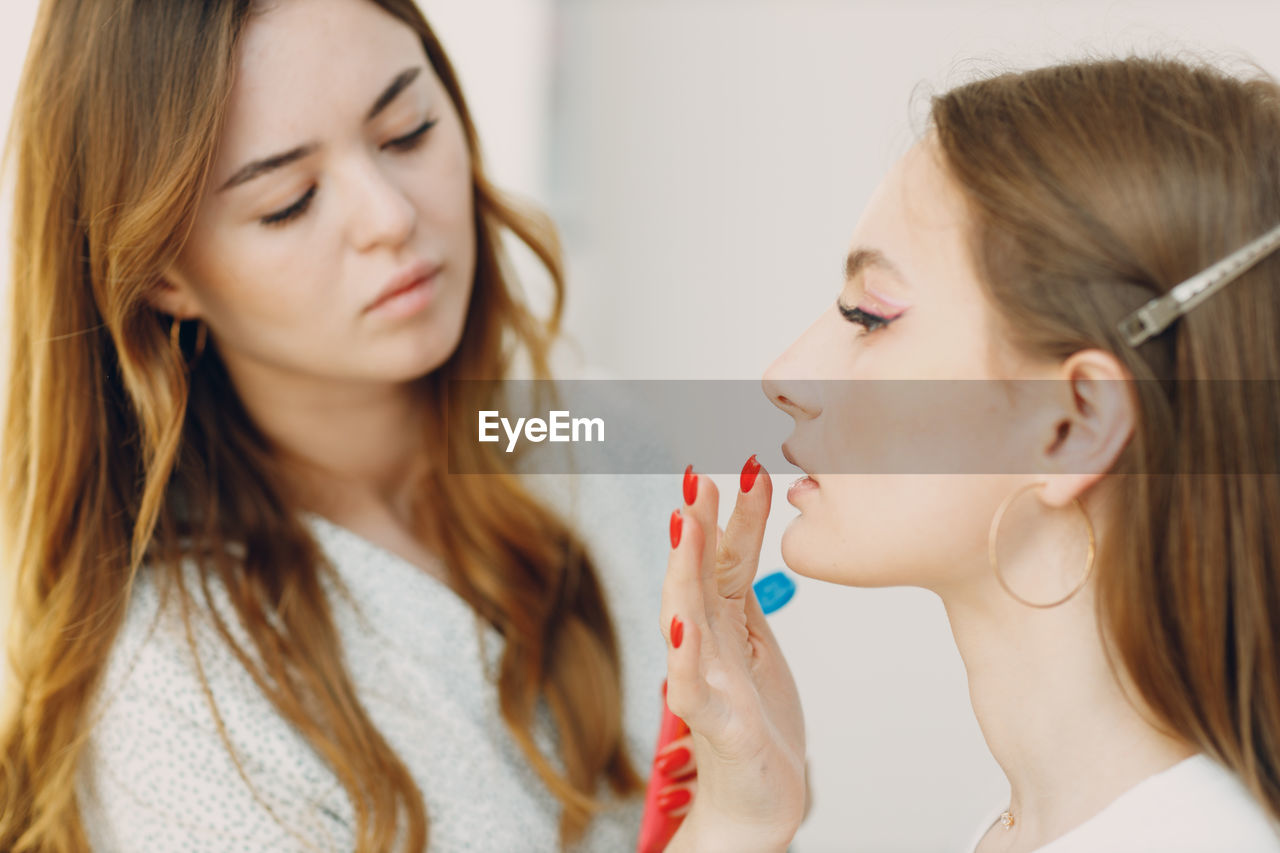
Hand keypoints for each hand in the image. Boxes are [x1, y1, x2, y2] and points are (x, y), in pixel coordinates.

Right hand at [659, 462, 806, 851]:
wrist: (758, 801)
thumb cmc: (756, 720)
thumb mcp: (757, 642)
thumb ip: (745, 590)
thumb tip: (747, 526)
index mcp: (723, 624)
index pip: (727, 559)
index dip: (736, 515)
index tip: (750, 469)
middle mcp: (706, 645)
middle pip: (697, 578)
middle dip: (698, 528)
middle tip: (701, 481)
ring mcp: (705, 682)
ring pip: (687, 618)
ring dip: (685, 572)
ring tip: (689, 527)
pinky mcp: (713, 725)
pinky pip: (692, 688)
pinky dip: (684, 657)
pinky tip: (684, 626)